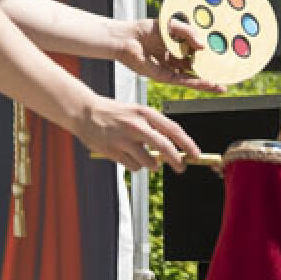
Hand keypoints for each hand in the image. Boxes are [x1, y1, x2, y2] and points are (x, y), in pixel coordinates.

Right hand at [76, 96, 201, 171]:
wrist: (84, 112)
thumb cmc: (115, 113)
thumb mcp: (136, 113)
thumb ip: (153, 129)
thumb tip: (172, 151)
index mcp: (145, 113)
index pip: (173, 129)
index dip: (187, 144)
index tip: (196, 154)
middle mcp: (136, 125)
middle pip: (164, 148)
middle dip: (177, 161)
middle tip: (181, 168)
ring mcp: (123, 139)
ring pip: (149, 163)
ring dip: (151, 165)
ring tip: (142, 156)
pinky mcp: (113, 151)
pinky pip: (133, 167)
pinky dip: (134, 165)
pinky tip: (126, 155)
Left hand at [122, 17, 222, 91]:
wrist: (128, 38)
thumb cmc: (148, 29)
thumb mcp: (174, 26)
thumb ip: (190, 34)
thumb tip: (203, 47)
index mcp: (179, 46)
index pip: (199, 52)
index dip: (212, 56)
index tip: (226, 60)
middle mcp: (176, 59)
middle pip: (198, 67)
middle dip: (212, 72)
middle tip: (228, 76)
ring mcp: (171, 69)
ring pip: (193, 77)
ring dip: (208, 82)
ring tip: (222, 86)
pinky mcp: (165, 77)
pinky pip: (184, 81)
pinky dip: (197, 83)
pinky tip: (209, 84)